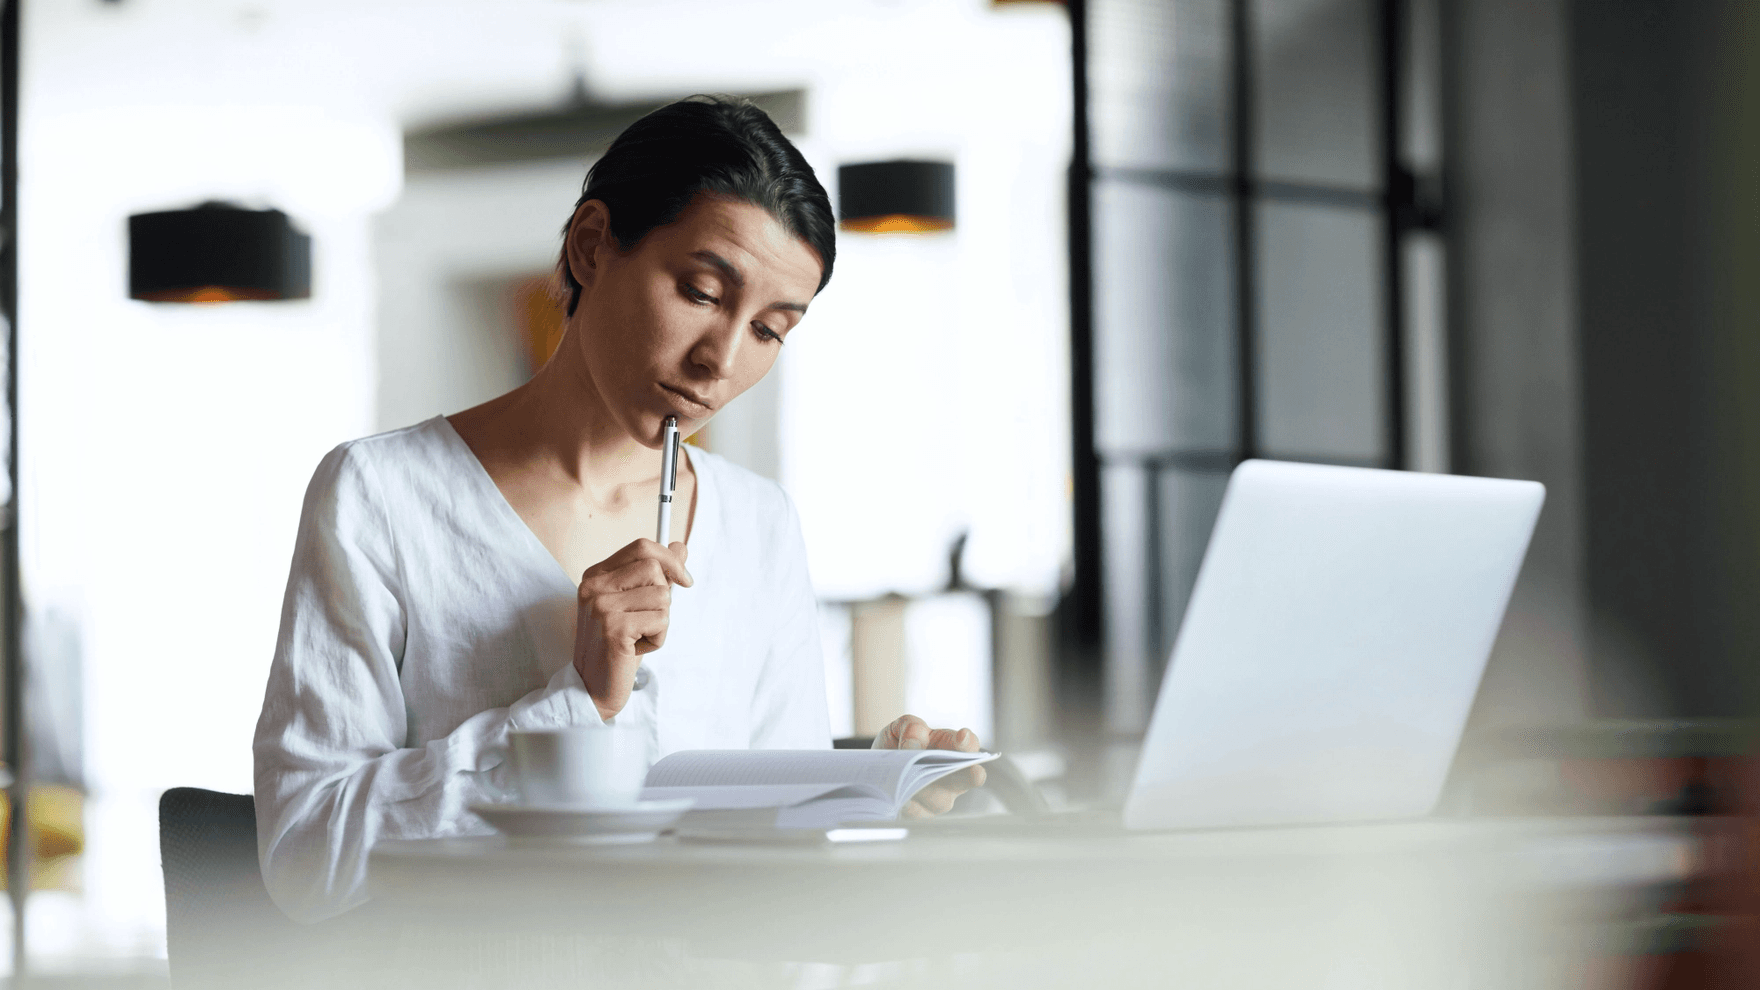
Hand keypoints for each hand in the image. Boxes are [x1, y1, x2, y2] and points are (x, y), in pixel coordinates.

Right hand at [574, 539, 691, 720]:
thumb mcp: (637, 605)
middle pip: (654, 569)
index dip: (670, 560)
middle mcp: (593, 586)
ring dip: (660, 623)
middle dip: (663, 599)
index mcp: (595, 575)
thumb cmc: (618, 646)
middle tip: (644, 622)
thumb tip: (680, 546)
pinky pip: (661, 621)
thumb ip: (656, 575)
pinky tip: (635, 649)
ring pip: (662, 596)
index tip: (684, 580)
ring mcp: (601, 606)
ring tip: (637, 638)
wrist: (593, 688)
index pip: (641, 547)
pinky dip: (658, 639)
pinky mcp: (614, 628)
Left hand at [873, 714, 986, 817]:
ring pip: (939, 798)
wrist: (877, 767)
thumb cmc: (897, 745)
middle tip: (974, 772)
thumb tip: (915, 742)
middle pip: (969, 778)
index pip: (968, 745)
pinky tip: (900, 798)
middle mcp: (951, 775)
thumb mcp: (900, 727)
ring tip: (911, 780)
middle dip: (973, 775)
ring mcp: (938, 797)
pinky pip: (917, 812)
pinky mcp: (921, 814)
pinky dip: (909, 805)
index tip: (962, 737)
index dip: (968, 742)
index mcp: (950, 747)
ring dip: (926, 789)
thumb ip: (911, 726)